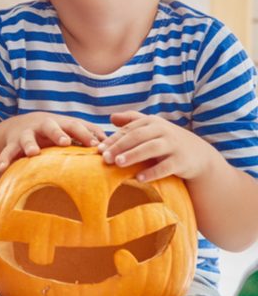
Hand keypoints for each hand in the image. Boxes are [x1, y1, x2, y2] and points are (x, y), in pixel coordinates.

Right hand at [0, 112, 107, 170]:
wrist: (22, 126)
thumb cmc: (56, 132)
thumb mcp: (71, 130)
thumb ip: (90, 136)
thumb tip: (117, 145)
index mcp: (61, 123)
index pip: (75, 125)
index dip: (85, 134)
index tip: (96, 146)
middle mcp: (43, 126)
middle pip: (50, 126)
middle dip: (57, 133)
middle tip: (64, 141)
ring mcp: (26, 134)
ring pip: (27, 138)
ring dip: (30, 144)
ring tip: (33, 153)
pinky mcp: (12, 144)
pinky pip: (7, 152)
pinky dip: (4, 159)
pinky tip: (2, 169)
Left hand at [99, 111, 218, 181]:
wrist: (198, 154)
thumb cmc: (166, 140)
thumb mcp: (152, 127)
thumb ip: (132, 121)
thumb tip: (111, 117)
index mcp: (152, 122)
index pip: (129, 129)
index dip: (113, 139)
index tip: (99, 149)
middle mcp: (163, 131)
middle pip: (137, 137)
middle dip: (120, 146)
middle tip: (105, 158)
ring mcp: (173, 145)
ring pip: (151, 149)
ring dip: (133, 155)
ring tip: (118, 163)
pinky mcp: (181, 161)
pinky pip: (165, 167)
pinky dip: (152, 172)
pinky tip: (139, 178)